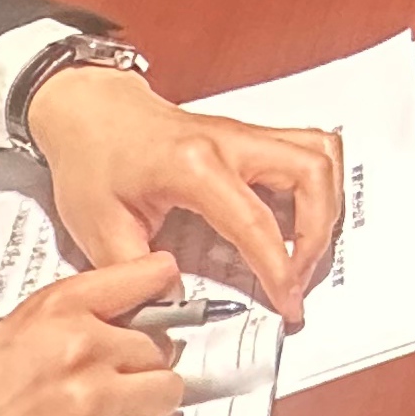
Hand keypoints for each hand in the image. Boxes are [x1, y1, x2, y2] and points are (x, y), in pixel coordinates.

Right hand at [0, 255, 185, 415]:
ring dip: (148, 402)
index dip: (159, 288)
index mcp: (56, 310)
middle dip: (144, 363)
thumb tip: (117, 323)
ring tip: (113, 409)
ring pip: (166, 389)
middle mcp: (82, 346)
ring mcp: (95, 395)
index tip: (166, 295)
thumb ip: (66, 322)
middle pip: (159, 342)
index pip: (145, 275)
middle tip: (118, 377)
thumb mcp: (10, 339)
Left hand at [25, 65, 342, 325]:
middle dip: (317, 234)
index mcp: (193, 164)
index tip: (287, 303)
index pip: (255, 220)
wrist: (89, 111)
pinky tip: (301, 216)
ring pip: (320, 153)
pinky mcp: (249, 137)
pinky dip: (318, 183)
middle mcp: (230, 141)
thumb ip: (138, 272)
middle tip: (298, 277)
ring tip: (305, 249)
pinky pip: (308, 148)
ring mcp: (244, 134)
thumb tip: (176, 304)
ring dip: (325, 204)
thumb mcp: (100, 228)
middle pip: (311, 172)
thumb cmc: (92, 160)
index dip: (278, 268)